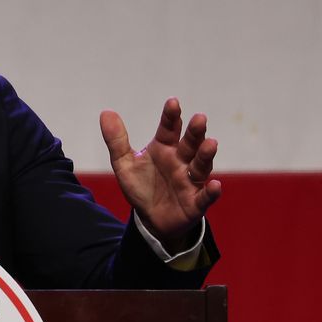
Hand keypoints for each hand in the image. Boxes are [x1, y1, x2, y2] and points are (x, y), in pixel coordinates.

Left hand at [100, 99, 220, 251]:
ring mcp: (190, 181)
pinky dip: (211, 191)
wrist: (150, 220)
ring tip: (211, 143)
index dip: (171, 116)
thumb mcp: (124, 165)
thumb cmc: (142, 187)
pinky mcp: (195, 203)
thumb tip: (105, 112)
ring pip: (201, 166)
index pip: (169, 129)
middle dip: (195, 132)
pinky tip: (215, 185)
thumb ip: (117, 141)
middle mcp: (181, 161)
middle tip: (200, 118)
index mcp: (164, 148)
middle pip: (190, 144)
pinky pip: (205, 197)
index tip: (173, 102)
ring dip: (206, 155)